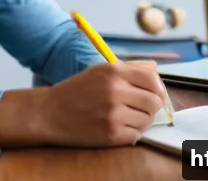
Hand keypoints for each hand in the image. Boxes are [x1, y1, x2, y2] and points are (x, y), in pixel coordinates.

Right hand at [36, 61, 167, 147]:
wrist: (49, 113)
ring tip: (125, 118)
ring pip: (147, 120)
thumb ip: (126, 73)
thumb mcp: (99, 72)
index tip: (156, 94)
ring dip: (140, 121)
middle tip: (140, 108)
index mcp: (113, 72)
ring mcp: (113, 114)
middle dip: (150, 106)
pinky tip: (118, 128)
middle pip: (154, 101)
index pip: (151, 79)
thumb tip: (156, 83)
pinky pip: (136, 135)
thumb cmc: (76, 91)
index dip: (158, 88)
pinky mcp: (110, 135)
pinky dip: (130, 134)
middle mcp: (115, 91)